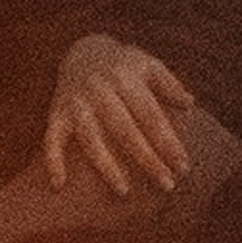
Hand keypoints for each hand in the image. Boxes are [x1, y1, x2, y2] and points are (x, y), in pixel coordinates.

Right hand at [42, 32, 195, 195]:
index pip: (151, 116)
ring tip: (124, 191)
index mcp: (126, 79)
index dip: (168, 142)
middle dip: (147, 160)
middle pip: (126, 131)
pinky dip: (52, 161)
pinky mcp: (56, 113)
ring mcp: (76, 103)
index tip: (183, 166)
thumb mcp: (148, 65)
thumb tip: (190, 104)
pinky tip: (58, 185)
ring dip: (107, 167)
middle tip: (167, 185)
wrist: (81, 51)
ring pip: (91, 140)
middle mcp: (100, 91)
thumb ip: (169, 84)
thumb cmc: (123, 64)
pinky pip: (51, 140)